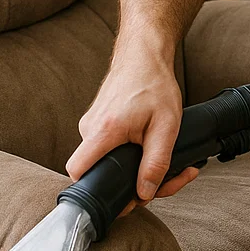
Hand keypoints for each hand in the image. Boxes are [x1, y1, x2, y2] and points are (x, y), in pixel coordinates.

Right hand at [65, 29, 198, 216]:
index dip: (96, 190)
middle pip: (98, 173)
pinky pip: (108, 149)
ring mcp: (91, 124)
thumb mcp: (166, 126)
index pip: (78, 172)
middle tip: (167, 182)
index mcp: (103, 131)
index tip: (122, 196)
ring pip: (106, 162)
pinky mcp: (97, 123)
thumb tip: (144, 193)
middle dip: (132, 185)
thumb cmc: (154, 83)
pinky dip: (131, 155)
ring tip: (171, 168)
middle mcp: (90, 128)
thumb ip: (156, 162)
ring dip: (136, 170)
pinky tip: (153, 151)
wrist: (144, 54)